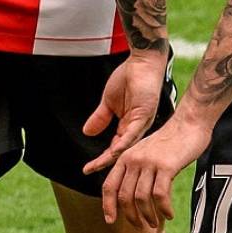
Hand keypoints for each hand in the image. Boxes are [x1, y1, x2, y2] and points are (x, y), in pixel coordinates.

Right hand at [82, 51, 168, 174]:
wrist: (142, 61)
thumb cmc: (128, 78)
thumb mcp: (108, 102)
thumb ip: (100, 117)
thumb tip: (87, 132)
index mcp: (128, 127)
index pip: (114, 148)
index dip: (101, 159)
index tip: (87, 168)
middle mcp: (136, 128)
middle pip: (120, 152)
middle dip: (105, 163)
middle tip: (89, 171)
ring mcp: (141, 123)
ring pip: (127, 146)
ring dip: (113, 157)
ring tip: (98, 166)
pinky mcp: (144, 114)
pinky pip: (133, 132)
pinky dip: (124, 142)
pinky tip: (114, 151)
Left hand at [100, 114, 210, 228]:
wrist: (189, 124)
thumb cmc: (170, 142)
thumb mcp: (145, 153)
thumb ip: (136, 170)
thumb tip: (131, 199)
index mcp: (126, 156)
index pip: (109, 185)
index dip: (108, 205)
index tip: (110, 220)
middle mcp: (134, 159)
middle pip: (124, 196)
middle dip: (130, 216)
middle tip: (140, 226)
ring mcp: (149, 162)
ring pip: (141, 198)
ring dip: (148, 215)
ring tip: (155, 222)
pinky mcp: (166, 166)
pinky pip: (160, 195)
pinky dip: (163, 209)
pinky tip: (169, 214)